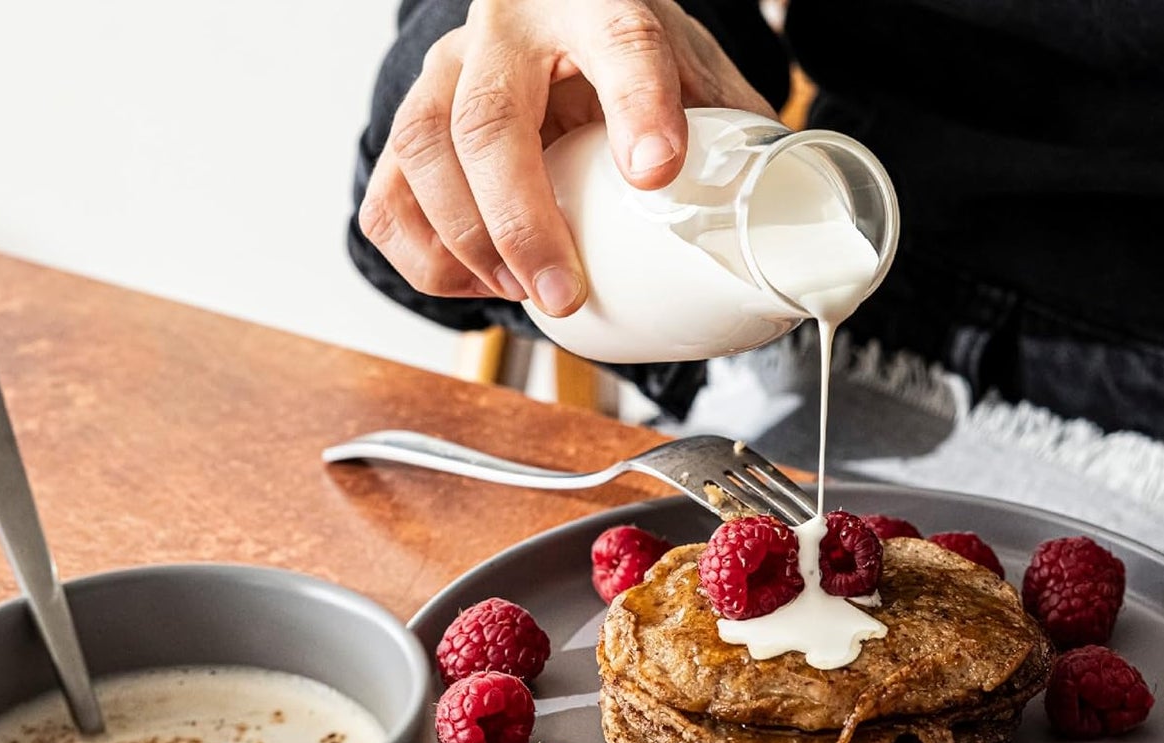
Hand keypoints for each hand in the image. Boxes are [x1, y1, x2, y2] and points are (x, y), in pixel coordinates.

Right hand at [359, 0, 775, 315]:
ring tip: (519, 292)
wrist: (551, 20)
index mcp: (593, 1)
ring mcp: (444, 76)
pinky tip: (472, 283)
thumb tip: (775, 228)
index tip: (659, 170)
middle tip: (561, 293)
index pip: (618, 39)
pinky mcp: (410, 128)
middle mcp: (503, 32)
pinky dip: (423, 256)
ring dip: (468, 243)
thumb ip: (730, 133)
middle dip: (521, 223)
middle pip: (487, 120)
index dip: (638, 107)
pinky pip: (388, 198)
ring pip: (422, 154)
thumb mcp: (691, 72)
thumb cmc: (621, 54)